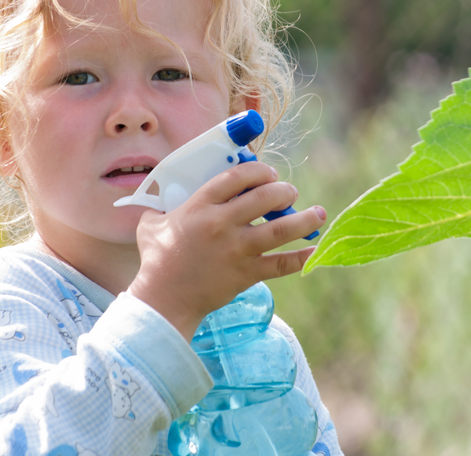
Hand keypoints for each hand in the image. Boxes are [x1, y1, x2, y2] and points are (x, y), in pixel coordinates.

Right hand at [127, 162, 325, 340]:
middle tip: (290, 192)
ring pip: (279, 229)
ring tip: (318, 213)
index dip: (258, 170)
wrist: (164, 299)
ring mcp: (236, 249)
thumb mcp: (152, 224)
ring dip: (304, 220)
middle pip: (264, 198)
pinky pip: (281, 264)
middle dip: (284, 191)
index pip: (237, 177)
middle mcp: (222, 224)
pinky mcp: (246, 273)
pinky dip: (301, 258)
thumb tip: (161, 195)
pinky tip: (316, 250)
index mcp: (200, 206)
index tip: (269, 173)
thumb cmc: (156, 260)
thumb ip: (160, 207)